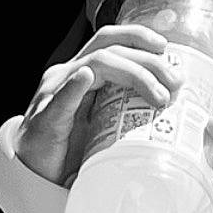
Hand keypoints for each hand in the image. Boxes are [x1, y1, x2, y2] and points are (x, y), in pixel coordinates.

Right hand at [13, 25, 179, 185]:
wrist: (36, 176)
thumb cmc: (71, 151)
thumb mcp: (104, 122)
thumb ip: (125, 108)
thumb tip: (169, 105)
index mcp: (81, 73)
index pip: (110, 40)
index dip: (137, 37)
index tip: (166, 48)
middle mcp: (67, 75)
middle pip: (110, 49)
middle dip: (148, 61)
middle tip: (175, 83)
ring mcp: (54, 94)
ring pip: (95, 65)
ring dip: (133, 75)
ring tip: (159, 95)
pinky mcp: (46, 119)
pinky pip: (59, 99)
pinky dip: (73, 88)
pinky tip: (86, 79)